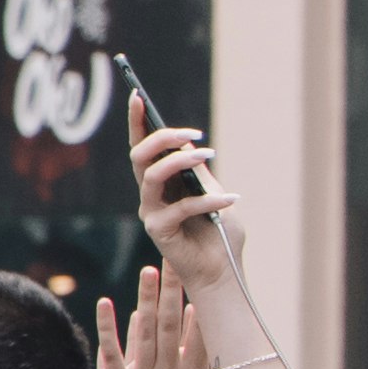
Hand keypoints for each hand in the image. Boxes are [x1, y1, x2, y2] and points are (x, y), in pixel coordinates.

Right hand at [123, 92, 248, 284]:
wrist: (223, 273)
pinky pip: (180, 206)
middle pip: (140, 156)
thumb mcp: (212, 192)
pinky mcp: (159, 231)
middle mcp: (149, 196)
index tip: (138, 94)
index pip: (142, 148)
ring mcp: (150, 213)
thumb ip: (197, 171)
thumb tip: (188, 141)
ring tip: (209, 154)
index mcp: (160, 184)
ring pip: (151, 175)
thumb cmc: (219, 234)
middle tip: (191, 133)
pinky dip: (208, 199)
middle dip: (160, 137)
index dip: (136, 121)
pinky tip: (230, 198)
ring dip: (180, 160)